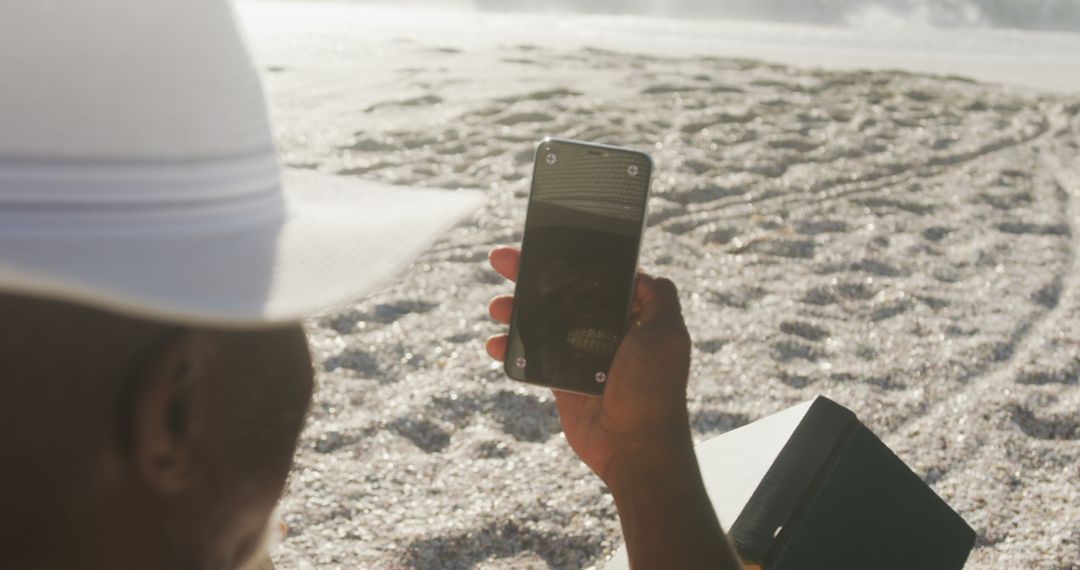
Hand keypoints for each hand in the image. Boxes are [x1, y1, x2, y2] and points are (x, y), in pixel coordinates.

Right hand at [485, 246, 693, 485]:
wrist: (635, 446)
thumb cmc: (654, 391)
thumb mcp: (668, 336)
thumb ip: (659, 296)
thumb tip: (640, 270)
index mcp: (630, 315)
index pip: (595, 278)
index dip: (568, 259)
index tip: (541, 244)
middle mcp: (605, 330)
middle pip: (561, 294)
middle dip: (530, 277)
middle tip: (501, 260)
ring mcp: (580, 355)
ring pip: (540, 321)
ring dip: (514, 310)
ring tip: (496, 307)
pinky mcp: (560, 380)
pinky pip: (530, 356)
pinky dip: (509, 349)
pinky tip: (495, 345)